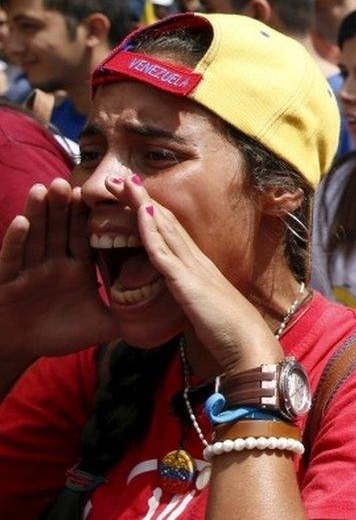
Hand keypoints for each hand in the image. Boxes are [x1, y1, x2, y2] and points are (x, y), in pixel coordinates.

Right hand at [0, 179, 117, 359]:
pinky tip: (22, 221)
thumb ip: (129, 314)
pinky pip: (12, 256)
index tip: (107, 193)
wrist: (20, 348)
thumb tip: (166, 314)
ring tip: (46, 187)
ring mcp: (30, 268)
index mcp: (76, 267)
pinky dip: (17, 239)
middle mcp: (53, 262)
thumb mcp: (100, 324)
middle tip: (74, 180)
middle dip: (66, 204)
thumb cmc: (57, 333)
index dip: (95, 216)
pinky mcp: (8, 279)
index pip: (87, 236)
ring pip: (36, 233)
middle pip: (61, 227)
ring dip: (40, 211)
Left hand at [108, 176, 281, 372]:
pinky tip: (140, 213)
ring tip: (120, 183)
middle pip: (165, 223)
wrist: (248, 345)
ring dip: (141, 204)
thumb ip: (194, 301)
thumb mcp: (206, 312)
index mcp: (201, 269)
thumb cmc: (229, 335)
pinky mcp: (187, 282)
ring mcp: (193, 269)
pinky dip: (151, 231)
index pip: (172, 233)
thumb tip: (187, 302)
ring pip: (162, 229)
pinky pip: (164, 252)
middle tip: (118, 178)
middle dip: (141, 199)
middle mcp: (197, 261)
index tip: (133, 196)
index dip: (152, 213)